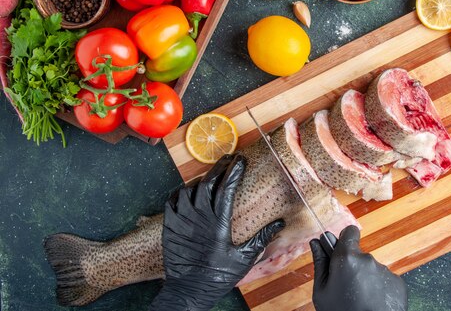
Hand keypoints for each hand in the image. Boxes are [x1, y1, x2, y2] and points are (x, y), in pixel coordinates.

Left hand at [150, 154, 284, 310]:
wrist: (187, 292)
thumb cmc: (217, 276)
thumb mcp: (244, 258)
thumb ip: (261, 238)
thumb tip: (280, 223)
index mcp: (219, 224)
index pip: (226, 188)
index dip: (234, 171)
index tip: (241, 160)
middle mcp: (199, 218)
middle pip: (208, 183)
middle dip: (220, 167)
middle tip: (230, 159)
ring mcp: (181, 221)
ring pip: (189, 189)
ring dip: (202, 179)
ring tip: (212, 175)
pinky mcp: (169, 226)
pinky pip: (172, 200)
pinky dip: (181, 191)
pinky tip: (189, 191)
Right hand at [310, 226, 407, 310]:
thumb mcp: (322, 291)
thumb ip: (320, 263)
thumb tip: (316, 242)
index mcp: (347, 258)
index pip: (350, 231)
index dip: (344, 239)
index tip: (339, 250)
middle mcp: (368, 259)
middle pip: (358, 254)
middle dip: (351, 265)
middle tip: (344, 286)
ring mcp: (385, 271)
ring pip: (370, 268)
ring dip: (365, 278)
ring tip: (358, 298)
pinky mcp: (397, 282)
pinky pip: (384, 279)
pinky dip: (378, 288)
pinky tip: (371, 302)